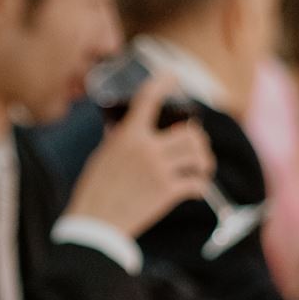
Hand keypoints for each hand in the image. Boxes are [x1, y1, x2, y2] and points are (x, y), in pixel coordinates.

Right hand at [66, 76, 214, 238]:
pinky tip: (196, 188)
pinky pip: (196, 183)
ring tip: (202, 167)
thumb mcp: (102, 156)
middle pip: (189, 133)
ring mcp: (159, 170)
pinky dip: (200, 185)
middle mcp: (146, 148)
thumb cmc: (94, 190)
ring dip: (204, 161)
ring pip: (198, 155)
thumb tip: (121, 127)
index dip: (163, 83)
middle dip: (198, 139)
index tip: (173, 75)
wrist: (95, 223)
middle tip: (197, 146)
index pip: (148, 99)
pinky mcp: (167, 192)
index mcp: (128, 136)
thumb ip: (117, 140)